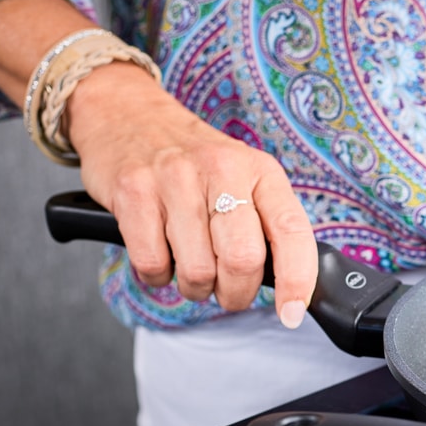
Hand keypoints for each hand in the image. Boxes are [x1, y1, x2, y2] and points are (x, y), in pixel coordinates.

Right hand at [66, 63, 318, 325]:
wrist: (128, 111)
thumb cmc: (194, 162)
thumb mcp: (244, 177)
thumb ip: (267, 223)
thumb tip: (289, 285)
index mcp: (261, 171)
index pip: (292, 232)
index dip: (297, 282)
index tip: (290, 314)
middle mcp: (222, 169)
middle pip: (242, 260)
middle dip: (236, 294)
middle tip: (228, 292)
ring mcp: (175, 178)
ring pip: (197, 270)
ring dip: (195, 288)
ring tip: (191, 268)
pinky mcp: (133, 190)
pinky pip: (152, 263)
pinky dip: (157, 275)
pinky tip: (160, 254)